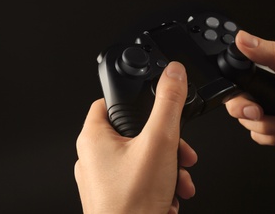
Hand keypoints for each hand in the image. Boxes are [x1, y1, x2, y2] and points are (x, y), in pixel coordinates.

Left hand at [75, 62, 197, 213]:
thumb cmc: (132, 202)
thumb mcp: (160, 142)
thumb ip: (168, 103)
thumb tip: (173, 73)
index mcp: (94, 138)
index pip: (108, 101)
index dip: (133, 99)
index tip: (151, 102)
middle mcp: (95, 157)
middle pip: (135, 132)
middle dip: (166, 143)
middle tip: (180, 151)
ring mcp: (105, 178)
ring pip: (143, 156)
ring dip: (168, 164)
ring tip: (179, 178)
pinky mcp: (116, 194)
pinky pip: (141, 176)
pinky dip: (160, 181)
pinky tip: (171, 194)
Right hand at [225, 30, 274, 191]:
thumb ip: (269, 54)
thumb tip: (244, 38)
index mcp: (271, 71)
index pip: (238, 75)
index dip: (234, 86)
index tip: (244, 92)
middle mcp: (268, 92)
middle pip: (236, 102)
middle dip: (246, 111)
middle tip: (259, 112)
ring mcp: (270, 112)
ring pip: (246, 122)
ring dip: (267, 126)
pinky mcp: (274, 130)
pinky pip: (257, 136)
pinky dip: (272, 137)